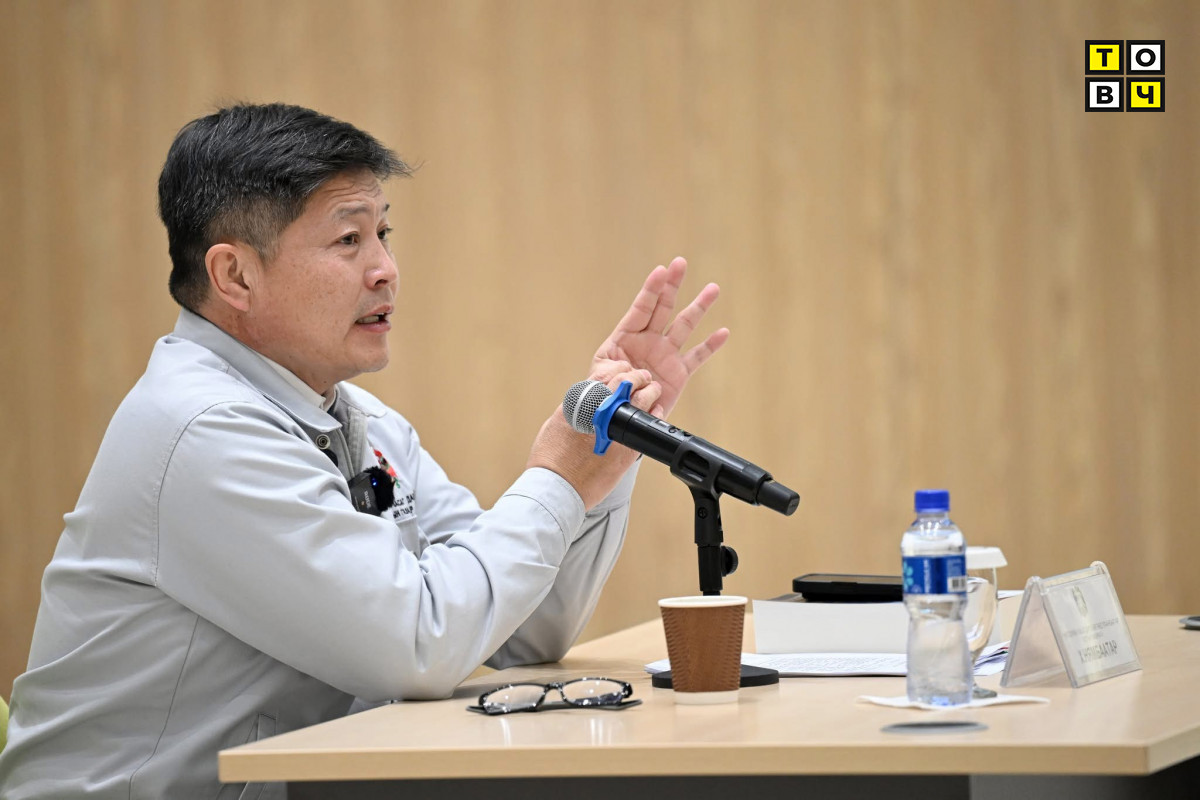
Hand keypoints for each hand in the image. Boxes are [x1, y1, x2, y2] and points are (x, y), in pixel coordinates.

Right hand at [527, 366, 661, 509]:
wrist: (558, 485)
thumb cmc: (552, 458)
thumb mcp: (558, 422)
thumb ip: (576, 409)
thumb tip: (589, 403)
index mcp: (580, 402)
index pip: (605, 375)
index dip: (619, 370)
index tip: (624, 370)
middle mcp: (599, 411)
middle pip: (625, 382)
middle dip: (637, 377)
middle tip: (642, 377)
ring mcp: (616, 429)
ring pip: (641, 400)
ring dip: (649, 392)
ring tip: (652, 390)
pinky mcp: (627, 449)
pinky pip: (647, 424)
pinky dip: (654, 413)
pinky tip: (656, 410)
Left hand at [591, 256, 727, 417]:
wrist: (615, 416)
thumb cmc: (603, 395)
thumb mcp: (601, 382)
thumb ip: (617, 375)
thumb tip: (639, 377)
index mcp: (625, 338)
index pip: (641, 308)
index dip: (651, 290)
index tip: (661, 270)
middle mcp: (648, 341)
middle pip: (663, 308)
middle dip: (672, 285)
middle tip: (680, 263)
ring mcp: (664, 355)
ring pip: (684, 326)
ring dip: (699, 307)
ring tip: (713, 289)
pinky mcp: (678, 373)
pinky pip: (697, 357)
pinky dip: (710, 345)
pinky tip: (723, 332)